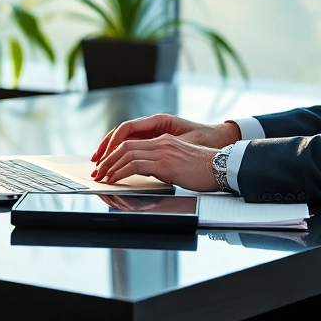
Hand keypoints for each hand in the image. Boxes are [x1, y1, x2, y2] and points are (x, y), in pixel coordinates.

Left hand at [91, 134, 219, 191]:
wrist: (221, 168)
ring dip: (110, 166)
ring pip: (127, 153)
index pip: (132, 142)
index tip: (106, 166)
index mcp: (165, 140)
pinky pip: (135, 165)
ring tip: (102, 177)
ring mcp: (163, 151)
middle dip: (108, 159)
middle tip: (98, 172)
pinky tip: (115, 179)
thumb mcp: (180, 163)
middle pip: (125, 145)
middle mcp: (161, 142)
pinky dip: (120, 172)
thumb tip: (148, 173)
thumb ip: (163, 164)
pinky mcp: (165, 163)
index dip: (115, 153)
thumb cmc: (205, 170)